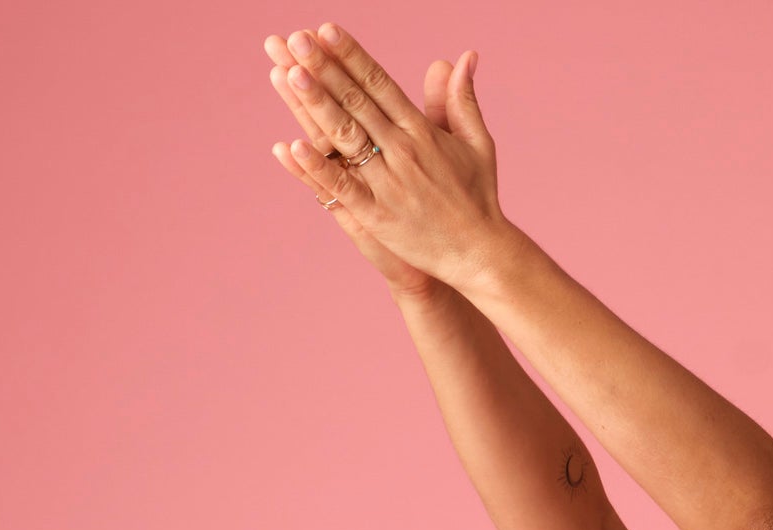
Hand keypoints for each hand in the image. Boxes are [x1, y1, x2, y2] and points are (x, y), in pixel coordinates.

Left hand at [264, 25, 508, 290]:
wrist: (481, 255)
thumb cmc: (478, 198)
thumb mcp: (477, 143)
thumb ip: (461, 99)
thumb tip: (464, 56)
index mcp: (421, 131)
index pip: (379, 84)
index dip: (351, 56)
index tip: (326, 30)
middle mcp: (403, 152)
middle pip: (357, 103)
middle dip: (326, 69)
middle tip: (297, 39)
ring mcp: (389, 184)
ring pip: (346, 138)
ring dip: (317, 105)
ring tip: (290, 75)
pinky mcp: (379, 217)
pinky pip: (343, 188)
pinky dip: (318, 168)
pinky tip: (292, 147)